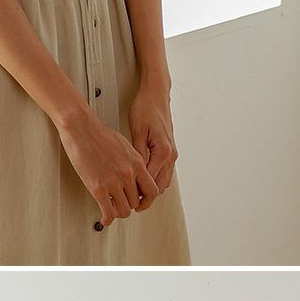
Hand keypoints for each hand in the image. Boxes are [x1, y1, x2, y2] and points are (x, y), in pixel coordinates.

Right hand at [57, 100, 154, 228]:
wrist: (81, 128)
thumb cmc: (99, 134)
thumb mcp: (124, 146)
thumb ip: (132, 162)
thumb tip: (134, 173)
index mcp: (137, 163)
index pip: (152, 190)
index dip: (146, 200)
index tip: (140, 202)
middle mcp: (128, 173)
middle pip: (136, 202)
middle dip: (128, 205)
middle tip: (121, 205)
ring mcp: (114, 182)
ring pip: (124, 210)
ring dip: (117, 212)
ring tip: (111, 210)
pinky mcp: (98, 188)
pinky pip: (108, 212)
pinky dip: (107, 219)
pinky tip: (104, 218)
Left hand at [128, 80, 177, 196]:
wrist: (156, 95)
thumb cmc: (145, 109)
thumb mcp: (137, 132)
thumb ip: (137, 156)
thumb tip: (132, 176)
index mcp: (163, 152)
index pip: (151, 182)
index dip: (139, 195)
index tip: (127, 201)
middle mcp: (170, 155)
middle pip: (159, 186)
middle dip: (146, 198)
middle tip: (130, 206)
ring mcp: (172, 154)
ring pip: (163, 182)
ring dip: (151, 191)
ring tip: (135, 198)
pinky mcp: (169, 151)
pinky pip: (164, 173)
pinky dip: (154, 182)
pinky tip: (142, 184)